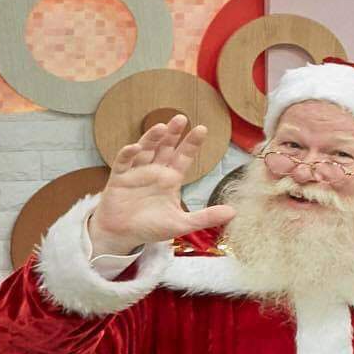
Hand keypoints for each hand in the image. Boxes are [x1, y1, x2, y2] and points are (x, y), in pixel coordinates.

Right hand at [86, 112, 210, 256]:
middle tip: (181, 118)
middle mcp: (155, 171)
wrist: (122, 235)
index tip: (202, 129)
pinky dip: (128, 154)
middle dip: (173, 133)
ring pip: (145, 150)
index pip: (183, 156)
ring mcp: (137, 173)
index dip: (191, 143)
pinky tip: (135, 147)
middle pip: (165, 148)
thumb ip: (205, 217)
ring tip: (161, 127)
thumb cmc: (151, 227)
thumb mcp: (181, 223)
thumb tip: (233, 212)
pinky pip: (123, 163)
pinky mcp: (119, 179)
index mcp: (170, 178)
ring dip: (152, 138)